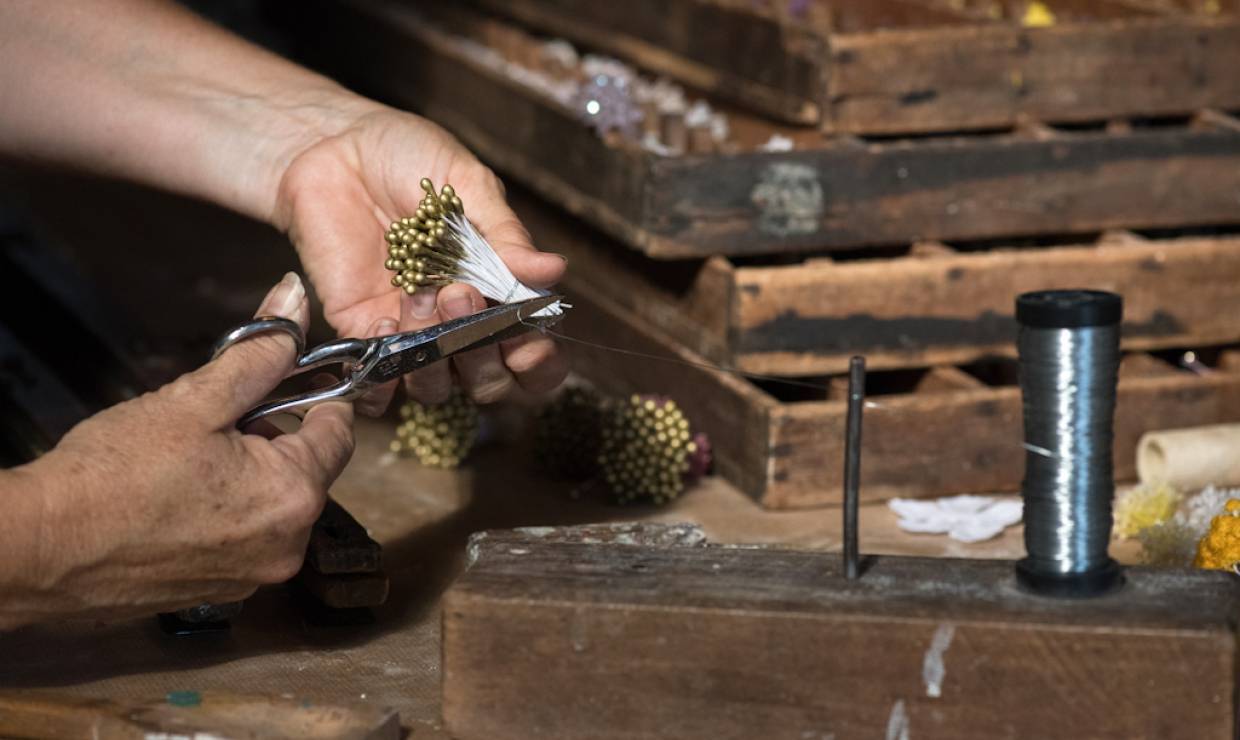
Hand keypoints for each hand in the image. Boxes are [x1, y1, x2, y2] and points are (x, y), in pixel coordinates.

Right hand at [1, 274, 352, 625]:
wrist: (39, 549)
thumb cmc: (112, 475)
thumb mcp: (194, 400)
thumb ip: (259, 353)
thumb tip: (295, 301)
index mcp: (295, 495)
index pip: (339, 431)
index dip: (317, 395)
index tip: (289, 376)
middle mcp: (288, 544)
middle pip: (307, 468)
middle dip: (273, 433)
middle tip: (217, 415)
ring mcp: (254, 575)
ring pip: (274, 502)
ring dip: (248, 471)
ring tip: (190, 455)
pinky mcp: (220, 590)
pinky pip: (244, 535)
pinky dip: (226, 509)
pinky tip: (179, 493)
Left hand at [273, 106, 568, 412]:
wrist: (336, 144)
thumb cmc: (409, 156)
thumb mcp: (469, 186)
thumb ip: (506, 237)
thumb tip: (554, 271)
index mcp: (498, 290)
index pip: (531, 354)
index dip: (538, 363)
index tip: (527, 341)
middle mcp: (459, 321)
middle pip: (489, 383)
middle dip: (482, 352)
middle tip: (462, 292)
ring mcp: (411, 330)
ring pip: (436, 388)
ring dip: (436, 354)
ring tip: (422, 295)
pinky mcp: (361, 329)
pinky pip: (379, 378)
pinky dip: (388, 366)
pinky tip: (386, 320)